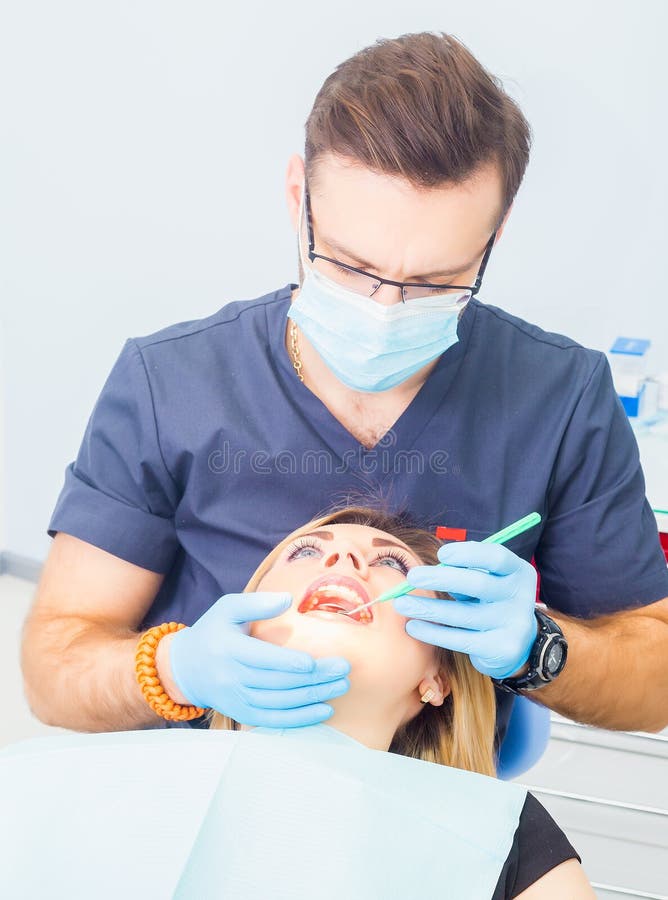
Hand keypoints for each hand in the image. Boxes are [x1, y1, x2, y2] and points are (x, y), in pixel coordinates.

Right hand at [168, 592, 350, 726]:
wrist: (185, 667)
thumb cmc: (214, 631)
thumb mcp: (228, 607)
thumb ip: (257, 602)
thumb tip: (287, 599)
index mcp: (229, 648)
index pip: (262, 659)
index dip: (288, 663)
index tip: (314, 662)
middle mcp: (231, 677)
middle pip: (277, 682)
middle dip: (313, 678)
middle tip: (343, 670)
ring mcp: (236, 699)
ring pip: (279, 702)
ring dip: (312, 697)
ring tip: (340, 687)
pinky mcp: (241, 713)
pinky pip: (273, 720)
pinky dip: (299, 718)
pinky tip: (323, 710)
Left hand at [393, 542, 537, 679]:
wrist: (520, 643)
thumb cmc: (492, 600)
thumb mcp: (487, 581)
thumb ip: (466, 572)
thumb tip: (427, 572)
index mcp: (517, 571)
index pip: (495, 557)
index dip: (467, 553)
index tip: (441, 554)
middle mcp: (520, 596)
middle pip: (477, 584)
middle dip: (440, 579)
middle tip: (412, 577)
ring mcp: (513, 624)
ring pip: (462, 614)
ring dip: (427, 608)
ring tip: (402, 604)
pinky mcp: (501, 649)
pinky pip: (460, 639)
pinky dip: (433, 632)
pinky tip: (414, 626)